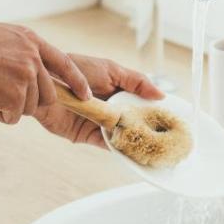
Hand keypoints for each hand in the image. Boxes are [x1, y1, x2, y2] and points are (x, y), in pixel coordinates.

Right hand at [0, 22, 91, 124]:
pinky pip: (13, 117)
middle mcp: (33, 56)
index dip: (76, 81)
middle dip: (27, 101)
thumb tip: (30, 69)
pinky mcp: (17, 96)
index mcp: (29, 40)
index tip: (86, 95)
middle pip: (47, 94)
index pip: (63, 62)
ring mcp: (27, 75)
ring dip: (8, 107)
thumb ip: (18, 50)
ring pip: (29, 108)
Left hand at [32, 53, 164, 147]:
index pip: (144, 106)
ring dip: (139, 144)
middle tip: (173, 143)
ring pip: (125, 138)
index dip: (159, 114)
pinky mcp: (87, 136)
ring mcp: (101, 124)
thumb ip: (136, 81)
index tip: (178, 123)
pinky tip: (137, 154)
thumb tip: (161, 94)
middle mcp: (113, 110)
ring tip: (160, 152)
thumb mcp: (110, 70)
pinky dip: (122, 151)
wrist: (45, 81)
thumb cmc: (76, 69)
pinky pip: (108, 146)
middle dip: (152, 133)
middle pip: (137, 125)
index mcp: (120, 93)